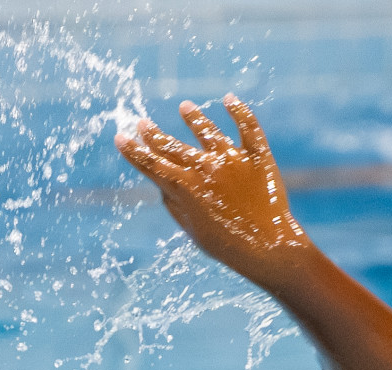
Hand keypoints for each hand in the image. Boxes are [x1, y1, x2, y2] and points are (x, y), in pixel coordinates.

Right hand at [116, 95, 313, 290]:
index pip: (150, 164)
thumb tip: (162, 186)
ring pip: (207, 131)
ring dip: (194, 118)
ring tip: (185, 107)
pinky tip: (229, 99)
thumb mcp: (192, 231)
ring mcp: (232, 160)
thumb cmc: (228, 247)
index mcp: (184, 187)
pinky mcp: (258, 158)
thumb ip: (175, 205)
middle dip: (154, 134)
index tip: (121, 137)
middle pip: (173, 145)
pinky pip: (249, 128)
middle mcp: (204, 168)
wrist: (270, 249)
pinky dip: (239, 111)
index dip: (133, 151)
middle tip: (143, 123)